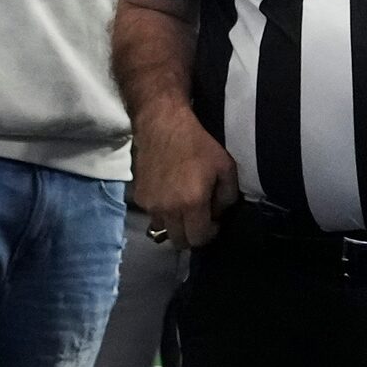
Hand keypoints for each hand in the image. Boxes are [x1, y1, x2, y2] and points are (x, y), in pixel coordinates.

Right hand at [131, 103, 239, 248]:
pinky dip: (162, 212)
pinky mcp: (139, 197)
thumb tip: (218, 214)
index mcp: (192, 204)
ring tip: (183, 207)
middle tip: (199, 218)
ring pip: (164, 230)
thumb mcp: (226, 167)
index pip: (199, 239)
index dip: (209, 234)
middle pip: (180, 241)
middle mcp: (169, 210)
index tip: (213, 221)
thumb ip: (227, 197)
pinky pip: (153, 215)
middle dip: (192, 235)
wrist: (162, 125)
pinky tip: (169, 195)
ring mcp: (151, 205)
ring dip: (176, 225)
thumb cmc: (198, 144)